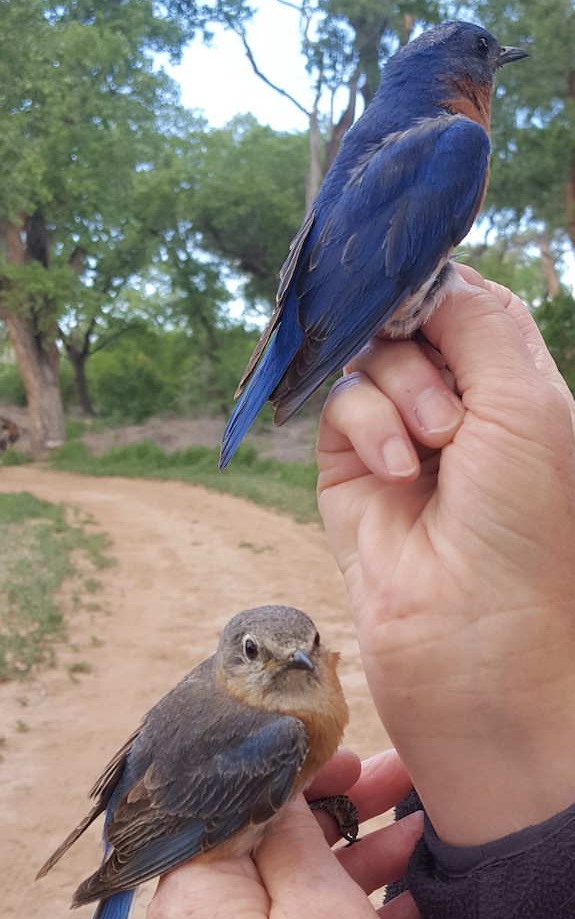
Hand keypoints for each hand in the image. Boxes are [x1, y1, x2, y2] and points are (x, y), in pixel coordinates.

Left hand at [133, 748, 420, 918]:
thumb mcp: (321, 913)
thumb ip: (291, 837)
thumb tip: (273, 789)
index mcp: (186, 904)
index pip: (234, 812)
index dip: (294, 779)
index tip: (343, 757)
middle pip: (260, 854)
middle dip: (334, 819)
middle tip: (392, 786)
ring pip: (278, 903)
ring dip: (347, 869)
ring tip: (413, 840)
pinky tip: (398, 909)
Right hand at [317, 267, 574, 843]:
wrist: (480, 643)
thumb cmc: (531, 526)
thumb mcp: (529, 403)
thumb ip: (477, 320)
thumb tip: (426, 275)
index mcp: (521, 388)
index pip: (471, 303)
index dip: (444, 285)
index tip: (424, 284)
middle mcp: (462, 408)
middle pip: (413, 321)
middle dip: (421, 337)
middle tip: (449, 388)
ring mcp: (403, 439)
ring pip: (373, 358)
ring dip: (402, 389)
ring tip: (436, 445)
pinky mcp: (352, 471)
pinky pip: (342, 405)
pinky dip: (368, 425)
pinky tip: (399, 473)